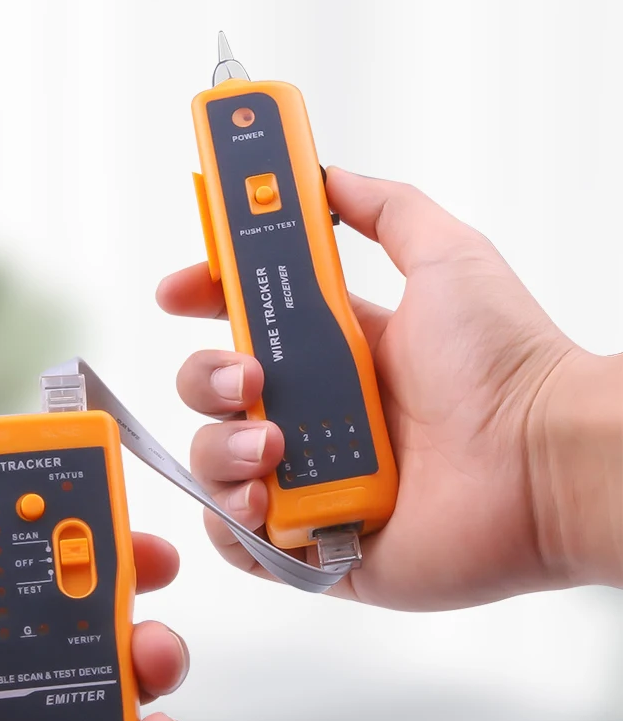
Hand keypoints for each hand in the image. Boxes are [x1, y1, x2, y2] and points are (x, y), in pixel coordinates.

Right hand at [157, 168, 622, 608]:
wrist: (541, 464)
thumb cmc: (505, 365)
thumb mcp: (448, 258)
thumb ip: (386, 209)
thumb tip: (328, 174)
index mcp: (336, 354)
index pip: (246, 324)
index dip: (205, 302)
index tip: (179, 290)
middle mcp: (316, 417)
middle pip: (215, 393)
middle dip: (205, 377)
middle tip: (246, 379)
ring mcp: (312, 481)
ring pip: (216, 464)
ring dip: (219, 451)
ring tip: (271, 449)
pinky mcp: (316, 545)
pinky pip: (238, 540)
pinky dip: (231, 521)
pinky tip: (263, 502)